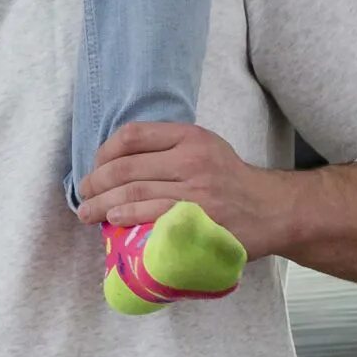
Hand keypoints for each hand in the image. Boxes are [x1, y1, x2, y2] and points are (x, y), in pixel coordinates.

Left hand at [75, 123, 292, 257]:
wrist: (272, 210)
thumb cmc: (229, 181)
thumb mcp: (204, 149)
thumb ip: (166, 149)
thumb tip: (113, 163)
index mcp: (189, 137)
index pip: (132, 136)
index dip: (103, 153)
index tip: (94, 168)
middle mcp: (191, 160)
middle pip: (125, 168)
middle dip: (95, 183)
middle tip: (83, 196)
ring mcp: (196, 191)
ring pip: (133, 192)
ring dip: (101, 204)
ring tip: (87, 213)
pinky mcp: (198, 219)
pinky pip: (152, 215)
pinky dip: (126, 217)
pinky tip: (114, 220)